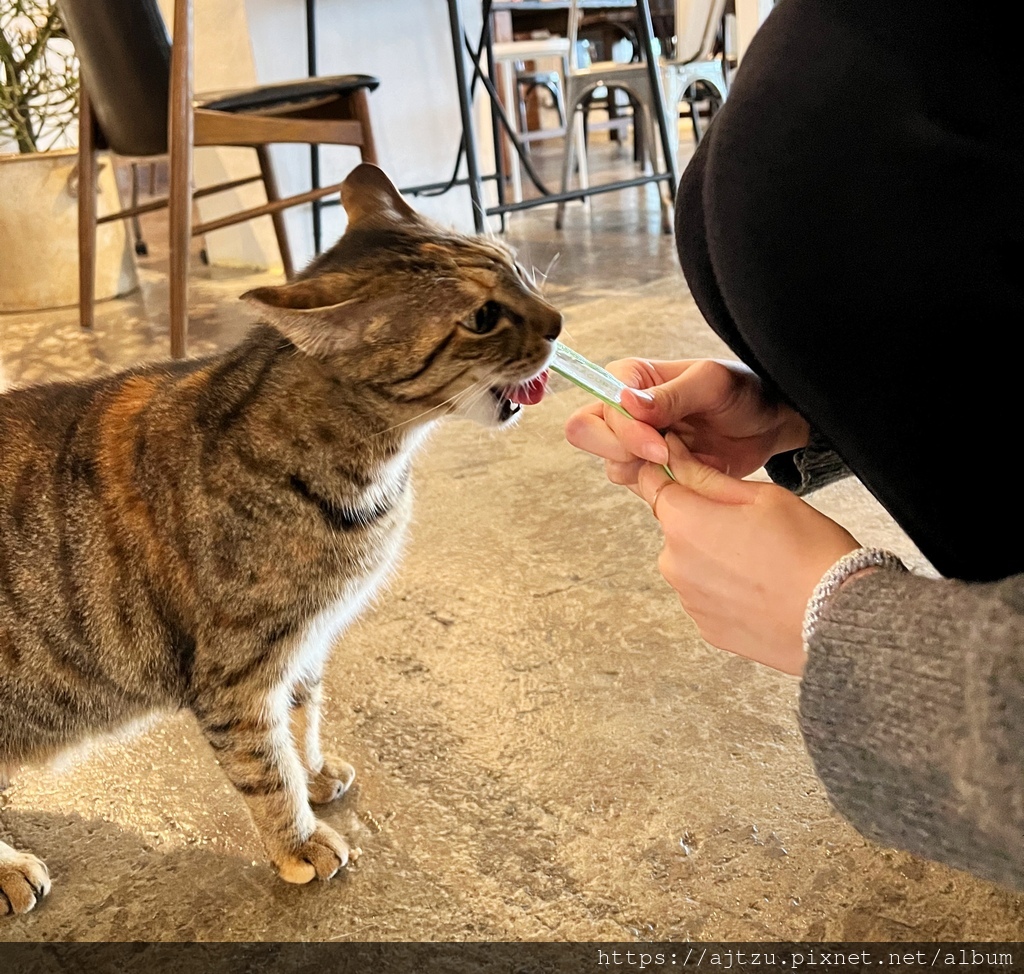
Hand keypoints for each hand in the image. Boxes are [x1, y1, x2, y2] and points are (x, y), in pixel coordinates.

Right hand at [564, 358, 809, 492]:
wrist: (770, 423)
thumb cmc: (745, 392)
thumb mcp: (713, 383)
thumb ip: (671, 394)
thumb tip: (626, 402)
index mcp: (631, 378)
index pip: (600, 409)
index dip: (624, 432)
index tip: (661, 445)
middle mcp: (625, 409)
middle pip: (587, 434)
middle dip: (621, 452)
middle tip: (664, 456)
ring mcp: (636, 441)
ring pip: (610, 465)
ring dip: (644, 470)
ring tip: (684, 460)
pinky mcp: (651, 468)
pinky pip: (635, 484)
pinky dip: (659, 485)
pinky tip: (689, 472)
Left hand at [638, 434, 858, 674]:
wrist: (838, 617)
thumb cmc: (809, 551)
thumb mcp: (762, 496)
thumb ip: (708, 478)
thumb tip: (675, 459)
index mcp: (683, 523)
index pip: (654, 485)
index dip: (670, 474)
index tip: (689, 474)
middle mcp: (674, 564)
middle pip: (675, 527)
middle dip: (702, 520)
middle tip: (752, 526)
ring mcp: (688, 600)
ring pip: (691, 563)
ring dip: (714, 557)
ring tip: (762, 561)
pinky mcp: (706, 628)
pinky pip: (706, 595)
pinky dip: (725, 589)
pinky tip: (760, 588)